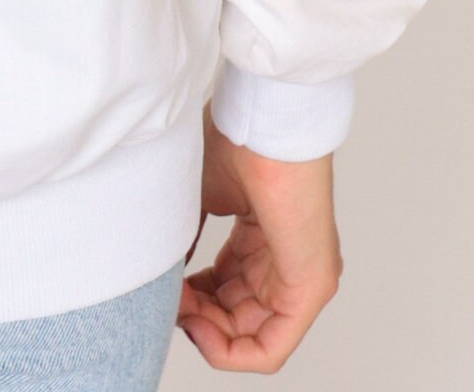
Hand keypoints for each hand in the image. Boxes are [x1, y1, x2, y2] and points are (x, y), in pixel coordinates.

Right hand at [178, 111, 341, 371]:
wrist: (267, 123)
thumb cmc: (239, 142)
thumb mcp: (199, 197)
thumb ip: (184, 238)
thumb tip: (162, 274)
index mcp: (264, 236)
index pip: (226, 286)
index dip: (190, 295)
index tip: (162, 284)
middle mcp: (287, 261)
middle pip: (236, 315)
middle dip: (196, 316)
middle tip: (165, 299)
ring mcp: (303, 278)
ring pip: (250, 337)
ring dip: (206, 333)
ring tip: (177, 309)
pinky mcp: (311, 288)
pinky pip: (271, 348)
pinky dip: (231, 351)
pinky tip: (198, 330)